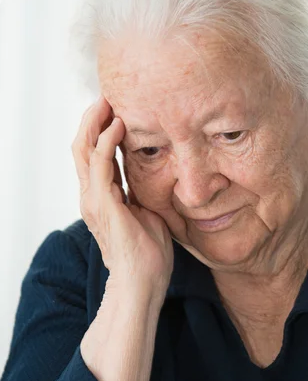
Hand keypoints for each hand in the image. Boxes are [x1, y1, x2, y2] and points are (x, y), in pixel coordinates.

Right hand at [71, 95, 173, 300]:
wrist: (142, 283)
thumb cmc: (148, 255)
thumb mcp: (147, 215)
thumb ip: (141, 195)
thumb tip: (152, 181)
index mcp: (102, 198)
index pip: (94, 156)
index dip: (101, 131)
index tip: (116, 110)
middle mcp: (92, 196)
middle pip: (82, 147)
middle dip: (92, 119)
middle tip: (106, 97)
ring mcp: (94, 199)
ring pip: (84, 150)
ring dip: (94, 122)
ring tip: (107, 101)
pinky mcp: (103, 203)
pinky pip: (100, 164)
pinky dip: (106, 141)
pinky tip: (118, 124)